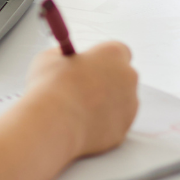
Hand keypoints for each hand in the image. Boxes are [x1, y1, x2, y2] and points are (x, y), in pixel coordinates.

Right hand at [25, 42, 137, 156]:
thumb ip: (64, 57)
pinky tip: (79, 121)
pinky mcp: (123, 129)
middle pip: (122, 76)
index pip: (119, 50)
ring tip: (76, 106)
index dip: (102, 57)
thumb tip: (65, 60)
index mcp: (112, 54)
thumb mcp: (49, 58)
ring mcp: (129, 106)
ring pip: (120, 101)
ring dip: (104, 102)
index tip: (88, 62)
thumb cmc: (51, 87)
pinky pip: (113, 123)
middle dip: (105, 80)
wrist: (54, 122)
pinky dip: (101, 123)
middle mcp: (127, 78)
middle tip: (81, 84)